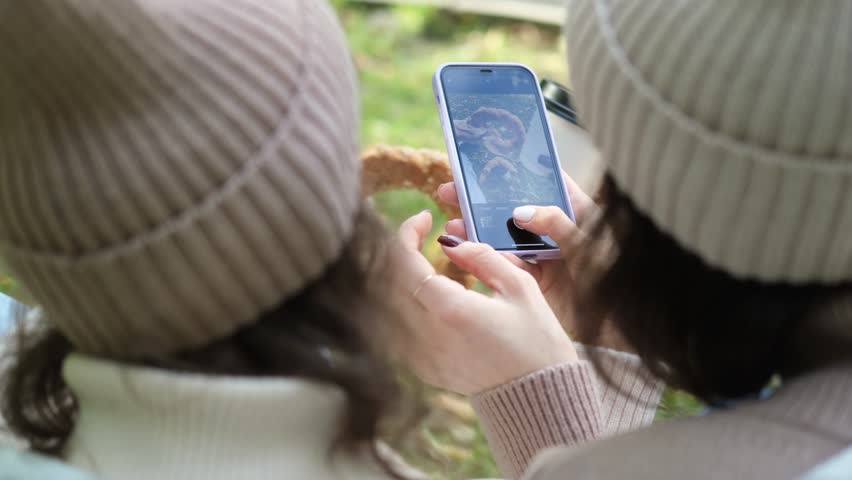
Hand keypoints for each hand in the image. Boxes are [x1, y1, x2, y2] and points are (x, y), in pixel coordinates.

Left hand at [385, 210, 577, 395]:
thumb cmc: (538, 341)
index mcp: (451, 310)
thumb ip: (482, 257)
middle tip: (427, 236)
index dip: (408, 233)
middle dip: (405, 251)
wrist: (540, 398)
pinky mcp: (425, 368)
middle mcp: (428, 335)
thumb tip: (450, 243)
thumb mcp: (520, 287)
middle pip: (392, 280)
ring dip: (407, 278)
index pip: (406, 262)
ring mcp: (423, 355)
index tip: (424, 218)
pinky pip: (403, 327)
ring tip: (438, 268)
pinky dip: (412, 304)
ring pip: (393, 304)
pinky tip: (439, 298)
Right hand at [436, 172, 629, 350]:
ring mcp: (545, 253)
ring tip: (452, 224)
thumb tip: (521, 212)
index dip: (516, 170)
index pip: (544, 181)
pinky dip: (487, 257)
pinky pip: (507, 264)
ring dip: (478, 230)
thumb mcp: (587, 242)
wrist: (622, 324)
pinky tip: (465, 249)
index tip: (485, 161)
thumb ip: (556, 223)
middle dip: (483, 200)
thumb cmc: (615, 275)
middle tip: (452, 191)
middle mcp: (557, 228)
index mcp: (576, 209)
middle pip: (515, 207)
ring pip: (505, 236)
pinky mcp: (537, 279)